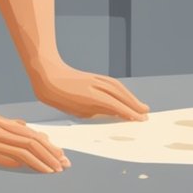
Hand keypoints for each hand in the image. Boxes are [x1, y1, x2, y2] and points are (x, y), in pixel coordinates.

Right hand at [0, 110, 70, 172]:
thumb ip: (10, 123)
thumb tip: (24, 126)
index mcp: (8, 125)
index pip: (33, 136)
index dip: (49, 146)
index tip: (61, 154)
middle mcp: (4, 133)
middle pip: (32, 144)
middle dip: (50, 155)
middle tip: (63, 165)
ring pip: (22, 152)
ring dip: (40, 161)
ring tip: (52, 170)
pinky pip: (6, 158)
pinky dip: (22, 164)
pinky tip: (32, 168)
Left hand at [32, 63, 149, 120]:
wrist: (47, 73)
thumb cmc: (56, 95)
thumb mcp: (74, 109)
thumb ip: (94, 111)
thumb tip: (112, 112)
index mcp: (90, 95)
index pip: (115, 104)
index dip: (129, 112)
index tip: (140, 119)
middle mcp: (96, 85)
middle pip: (121, 95)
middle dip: (134, 104)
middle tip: (146, 113)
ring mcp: (96, 79)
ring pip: (118, 88)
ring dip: (131, 97)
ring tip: (140, 106)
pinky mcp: (95, 77)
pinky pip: (113, 84)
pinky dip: (123, 91)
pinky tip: (126, 96)